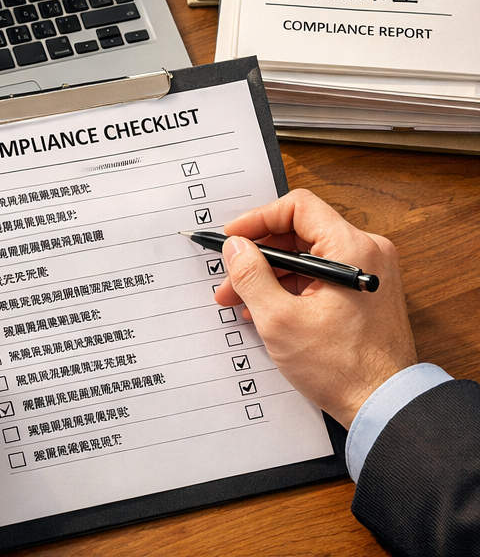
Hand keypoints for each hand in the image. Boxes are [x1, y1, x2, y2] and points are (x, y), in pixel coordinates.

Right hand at [213, 189, 416, 428]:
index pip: (298, 207)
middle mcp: (366, 253)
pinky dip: (291, 285)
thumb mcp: (280, 319)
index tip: (234, 238)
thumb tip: (235, 247)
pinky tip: (265, 308)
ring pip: (307, 255)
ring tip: (240, 299)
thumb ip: (251, 275)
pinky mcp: (365, 292)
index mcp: (352, 249)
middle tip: (230, 275)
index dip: (259, 218)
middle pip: (300, 231)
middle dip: (258, 254)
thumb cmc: (342, 368)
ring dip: (270, 273)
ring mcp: (367, 273)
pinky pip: (320, 274)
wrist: (385, 408)